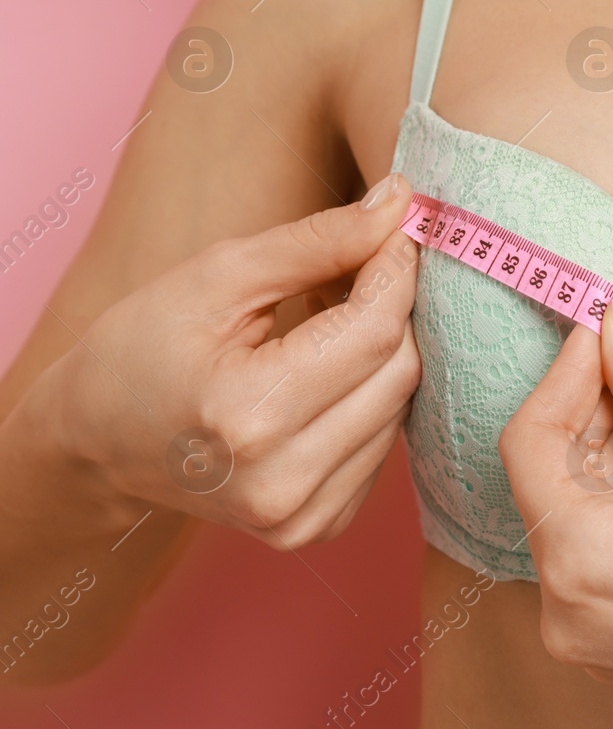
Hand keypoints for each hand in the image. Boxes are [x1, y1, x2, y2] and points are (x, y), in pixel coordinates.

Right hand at [46, 173, 421, 548]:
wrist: (96, 442)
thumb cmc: (142, 348)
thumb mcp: (217, 279)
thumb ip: (316, 242)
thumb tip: (400, 201)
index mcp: (249, 416)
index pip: (372, 331)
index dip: (396, 271)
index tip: (397, 229)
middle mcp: (283, 481)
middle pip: (398, 371)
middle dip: (394, 308)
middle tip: (363, 267)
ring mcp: (301, 516)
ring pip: (400, 408)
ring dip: (384, 353)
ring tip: (332, 322)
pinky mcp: (317, 526)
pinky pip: (383, 445)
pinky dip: (371, 399)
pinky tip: (328, 375)